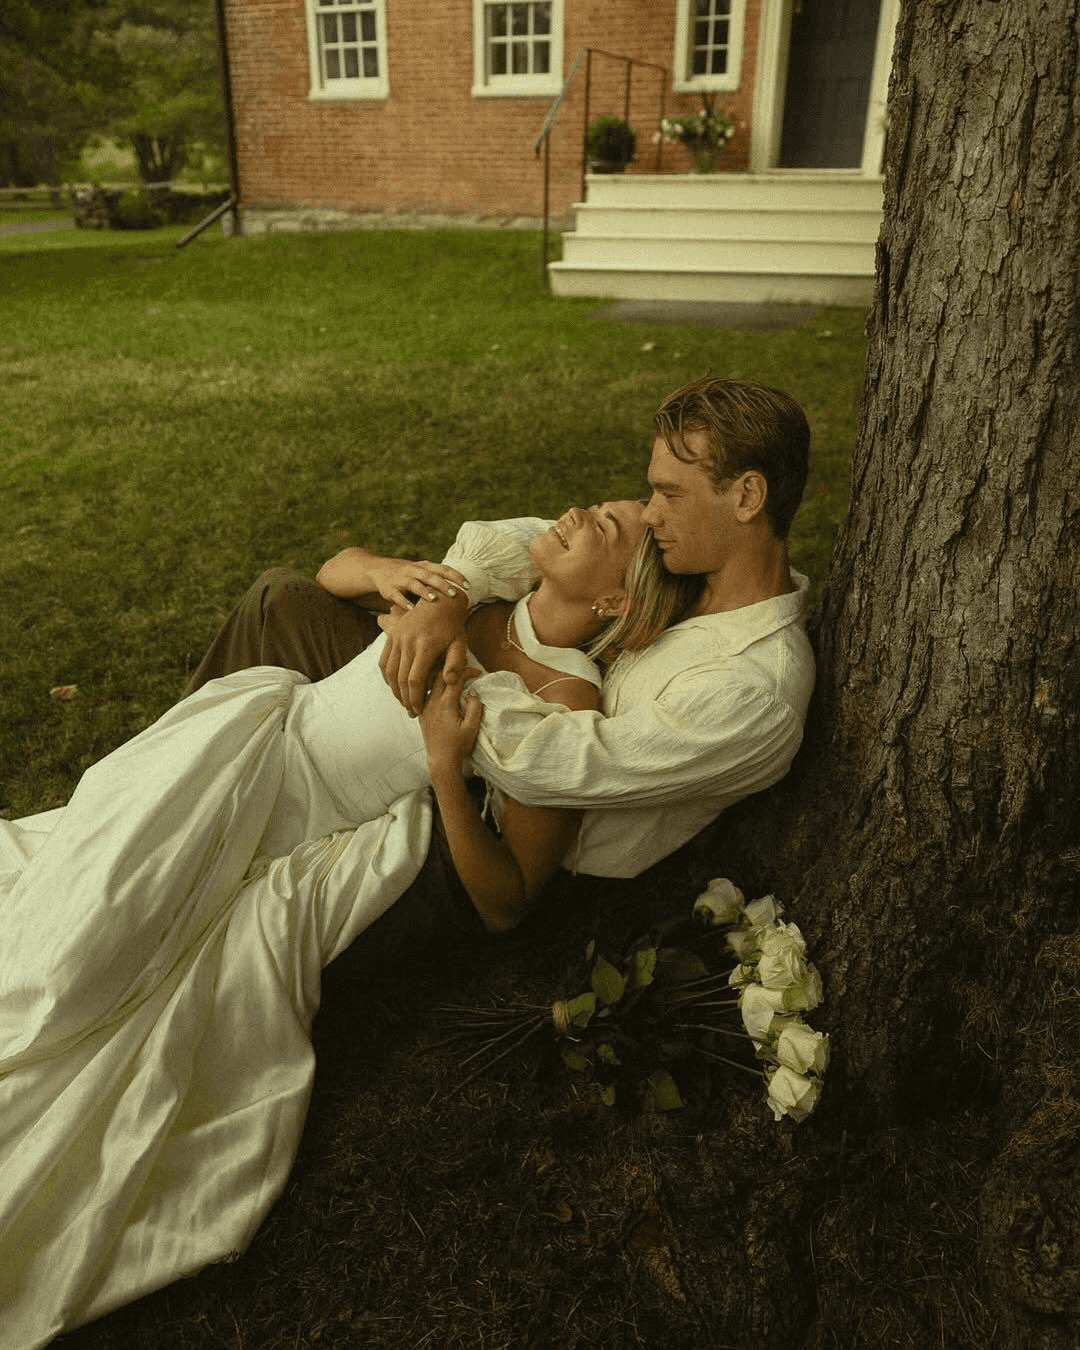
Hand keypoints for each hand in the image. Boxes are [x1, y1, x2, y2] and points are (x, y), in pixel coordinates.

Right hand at [365, 556, 466, 611]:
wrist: (380, 570)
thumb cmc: (411, 575)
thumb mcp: (424, 573)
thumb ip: (440, 580)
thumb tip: (463, 595)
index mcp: (425, 566)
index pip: (443, 569)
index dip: (456, 576)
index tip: (468, 586)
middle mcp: (414, 570)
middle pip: (430, 576)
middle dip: (442, 584)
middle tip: (454, 594)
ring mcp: (401, 579)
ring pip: (414, 584)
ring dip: (424, 591)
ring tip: (433, 599)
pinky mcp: (390, 589)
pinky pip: (397, 596)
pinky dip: (404, 602)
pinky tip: (410, 609)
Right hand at [379, 594, 469, 715]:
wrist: (439, 602)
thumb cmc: (452, 627)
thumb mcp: (460, 643)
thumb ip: (456, 663)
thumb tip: (450, 682)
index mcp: (425, 646)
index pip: (415, 680)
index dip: (415, 698)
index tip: (419, 709)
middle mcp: (407, 642)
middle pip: (400, 679)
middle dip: (405, 699)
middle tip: (411, 711)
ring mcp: (397, 638)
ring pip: (390, 672)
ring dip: (394, 690)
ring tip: (403, 702)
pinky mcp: (391, 636)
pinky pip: (384, 661)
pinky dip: (387, 677)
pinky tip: (395, 687)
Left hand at [418, 668, 481, 777]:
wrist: (441, 759)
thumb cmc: (458, 745)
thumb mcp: (472, 727)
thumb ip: (475, 707)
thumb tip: (472, 692)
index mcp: (445, 704)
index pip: (455, 678)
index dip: (468, 671)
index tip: (478, 672)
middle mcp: (432, 702)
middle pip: (439, 674)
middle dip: (454, 667)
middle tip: (465, 666)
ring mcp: (424, 706)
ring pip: (429, 681)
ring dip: (441, 673)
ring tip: (452, 671)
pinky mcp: (421, 712)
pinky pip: (424, 692)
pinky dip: (433, 684)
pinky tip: (440, 685)